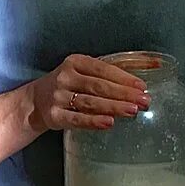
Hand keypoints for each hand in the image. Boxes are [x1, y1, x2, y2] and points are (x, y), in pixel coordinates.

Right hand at [27, 54, 150, 132]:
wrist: (35, 102)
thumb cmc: (68, 85)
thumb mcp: (83, 71)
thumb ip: (111, 72)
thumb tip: (149, 68)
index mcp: (75, 62)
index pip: (103, 69)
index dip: (124, 78)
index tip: (142, 87)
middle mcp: (65, 77)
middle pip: (98, 86)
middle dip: (124, 94)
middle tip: (143, 101)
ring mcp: (58, 97)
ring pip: (90, 102)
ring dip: (113, 107)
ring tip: (132, 111)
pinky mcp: (54, 115)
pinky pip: (77, 119)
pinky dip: (93, 121)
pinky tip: (109, 123)